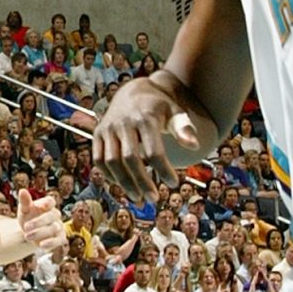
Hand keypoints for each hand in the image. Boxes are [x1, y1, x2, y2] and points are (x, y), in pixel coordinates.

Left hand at [15, 189, 66, 254]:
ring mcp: (59, 226)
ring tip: (27, 236)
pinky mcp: (60, 238)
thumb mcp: (24, 210)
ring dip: (40, 233)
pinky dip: (51, 243)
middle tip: (25, 227)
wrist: (28, 232)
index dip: (47, 203)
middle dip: (38, 222)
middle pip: (51, 216)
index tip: (40, 206)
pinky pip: (59, 240)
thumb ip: (24, 201)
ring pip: (53, 228)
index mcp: (47, 205)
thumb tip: (22, 191)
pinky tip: (41, 245)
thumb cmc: (28, 217)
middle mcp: (55, 215)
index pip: (50, 201)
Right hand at [93, 78, 201, 203]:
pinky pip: (99, 159)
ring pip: (111, 161)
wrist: (132, 92)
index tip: (174, 183)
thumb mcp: (175, 113)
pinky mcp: (98, 134)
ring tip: (137, 198)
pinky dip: (108, 175)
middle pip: (130, 158)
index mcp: (144, 117)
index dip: (163, 169)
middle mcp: (122, 122)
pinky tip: (121, 186)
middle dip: (142, 181)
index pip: (153, 150)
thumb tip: (194, 146)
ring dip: (124, 183)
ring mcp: (108, 128)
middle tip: (153, 199)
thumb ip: (184, 128)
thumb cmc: (158, 107)